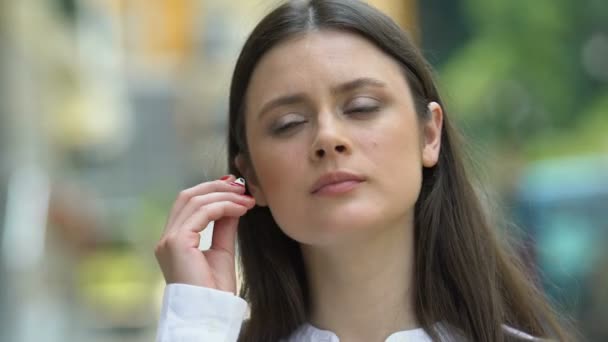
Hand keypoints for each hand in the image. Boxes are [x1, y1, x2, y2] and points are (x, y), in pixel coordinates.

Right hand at [154, 175, 254, 292]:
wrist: (211, 312)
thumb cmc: (215, 290)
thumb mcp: (222, 251)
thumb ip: (223, 226)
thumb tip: (233, 203)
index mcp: (174, 241)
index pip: (188, 204)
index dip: (211, 190)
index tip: (236, 188)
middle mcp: (167, 238)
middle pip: (188, 196)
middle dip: (216, 187)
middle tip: (242, 186)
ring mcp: (169, 240)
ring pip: (195, 200)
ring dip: (225, 195)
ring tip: (247, 199)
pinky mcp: (177, 242)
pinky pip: (203, 212)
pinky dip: (224, 206)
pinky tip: (241, 209)